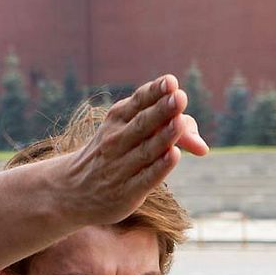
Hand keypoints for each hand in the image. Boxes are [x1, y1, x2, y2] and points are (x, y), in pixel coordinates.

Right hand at [55, 74, 208, 227]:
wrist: (72, 191)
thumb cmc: (112, 155)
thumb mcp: (127, 132)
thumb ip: (169, 129)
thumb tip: (203, 146)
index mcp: (117, 119)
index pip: (138, 102)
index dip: (155, 91)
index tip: (171, 81)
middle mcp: (116, 141)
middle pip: (143, 124)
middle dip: (162, 111)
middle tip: (179, 97)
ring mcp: (120, 167)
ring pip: (146, 150)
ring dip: (164, 136)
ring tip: (180, 123)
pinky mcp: (126, 192)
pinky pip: (146, 177)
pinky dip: (160, 167)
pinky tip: (174, 156)